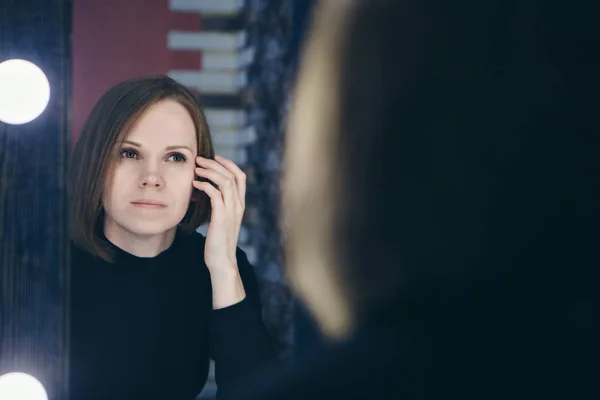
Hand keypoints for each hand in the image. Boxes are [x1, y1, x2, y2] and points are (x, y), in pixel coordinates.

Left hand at [193, 155, 245, 273]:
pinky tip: (195, 184)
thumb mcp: (221, 220)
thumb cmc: (218, 242)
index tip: (214, 158)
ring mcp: (231, 211)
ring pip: (225, 181)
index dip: (228, 164)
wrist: (222, 261)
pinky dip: (204, 186)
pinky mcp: (221, 218)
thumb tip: (207, 193)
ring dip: (210, 171)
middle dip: (216, 163)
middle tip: (200, 159)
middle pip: (232, 175)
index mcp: (240, 204)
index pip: (240, 176)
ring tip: (196, 168)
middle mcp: (238, 205)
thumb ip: (219, 206)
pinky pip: (215, 194)